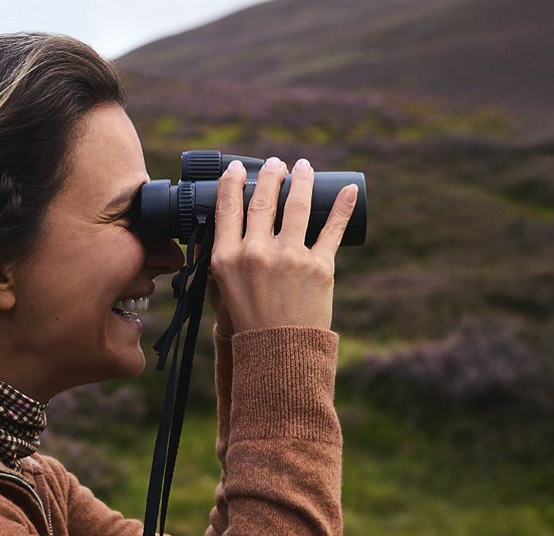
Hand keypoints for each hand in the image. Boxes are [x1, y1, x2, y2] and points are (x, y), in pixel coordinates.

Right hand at [204, 156, 357, 334]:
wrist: (279, 353)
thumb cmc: (248, 325)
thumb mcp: (221, 294)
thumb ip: (214, 265)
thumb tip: (205, 238)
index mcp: (227, 259)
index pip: (227, 209)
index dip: (232, 183)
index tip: (238, 168)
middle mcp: (257, 253)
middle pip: (263, 200)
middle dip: (270, 175)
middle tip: (276, 163)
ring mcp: (290, 258)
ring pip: (297, 205)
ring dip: (302, 180)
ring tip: (304, 167)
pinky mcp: (319, 267)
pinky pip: (332, 228)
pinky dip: (342, 206)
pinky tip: (348, 190)